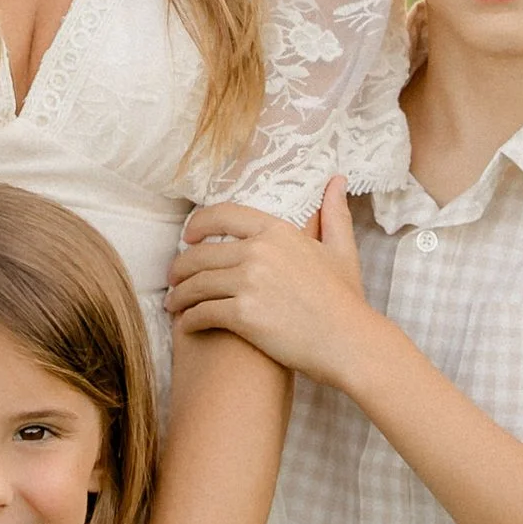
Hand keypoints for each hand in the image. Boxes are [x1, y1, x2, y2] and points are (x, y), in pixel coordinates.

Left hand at [163, 177, 378, 388]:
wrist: (349, 342)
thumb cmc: (345, 300)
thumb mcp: (342, 250)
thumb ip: (334, 213)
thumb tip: (337, 181)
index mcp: (277, 232)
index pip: (222, 215)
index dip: (197, 224)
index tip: (187, 237)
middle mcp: (258, 252)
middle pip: (201, 254)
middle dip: (180, 267)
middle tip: (173, 279)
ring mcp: (248, 283)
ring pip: (196, 284)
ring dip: (179, 295)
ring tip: (174, 304)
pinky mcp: (242, 315)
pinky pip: (201, 313)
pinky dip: (189, 320)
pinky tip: (187, 325)